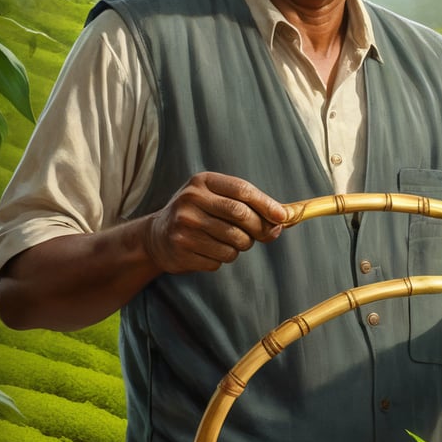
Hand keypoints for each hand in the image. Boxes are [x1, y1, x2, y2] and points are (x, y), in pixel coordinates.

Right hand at [143, 172, 286, 273]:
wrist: (157, 236)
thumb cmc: (198, 214)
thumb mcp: (216, 199)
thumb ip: (248, 205)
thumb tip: (284, 219)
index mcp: (202, 182)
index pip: (242, 190)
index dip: (267, 204)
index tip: (284, 217)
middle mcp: (190, 200)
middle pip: (241, 216)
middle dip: (260, 229)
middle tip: (267, 235)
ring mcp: (184, 226)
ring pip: (234, 242)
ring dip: (241, 246)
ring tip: (229, 241)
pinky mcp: (182, 249)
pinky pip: (220, 260)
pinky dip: (222, 258)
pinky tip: (209, 250)